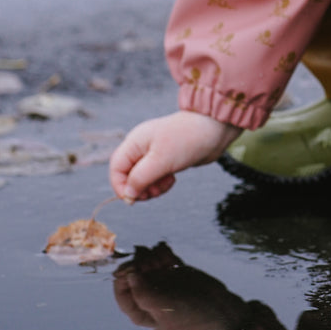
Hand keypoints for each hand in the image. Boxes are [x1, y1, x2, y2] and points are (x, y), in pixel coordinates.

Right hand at [109, 111, 240, 202]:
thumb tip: (127, 195)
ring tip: (166, 184)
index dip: (120, 186)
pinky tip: (172, 179)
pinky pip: (156, 177)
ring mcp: (154, 152)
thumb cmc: (186, 140)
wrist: (214, 130)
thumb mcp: (160, 161)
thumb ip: (140, 178)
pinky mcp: (167, 158)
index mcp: (135, 142)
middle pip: (128, 175)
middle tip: (154, 193)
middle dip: (139, 188)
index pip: (116, 168)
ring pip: (143, 178)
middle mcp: (142, 146)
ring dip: (151, 188)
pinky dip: (161, 183)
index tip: (133, 199)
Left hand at [113, 243, 248, 329]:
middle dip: (142, 261)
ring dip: (153, 254)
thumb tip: (129, 276)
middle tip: (157, 263)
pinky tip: (169, 253)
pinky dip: (162, 250)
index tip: (136, 266)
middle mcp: (146, 293)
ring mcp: (159, 280)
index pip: (121, 289)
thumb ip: (145, 294)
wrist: (218, 310)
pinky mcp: (171, 269)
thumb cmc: (192, 317)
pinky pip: (159, 253)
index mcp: (140, 310)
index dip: (125, 274)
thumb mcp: (167, 310)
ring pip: (145, 258)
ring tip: (165, 260)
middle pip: (133, 269)